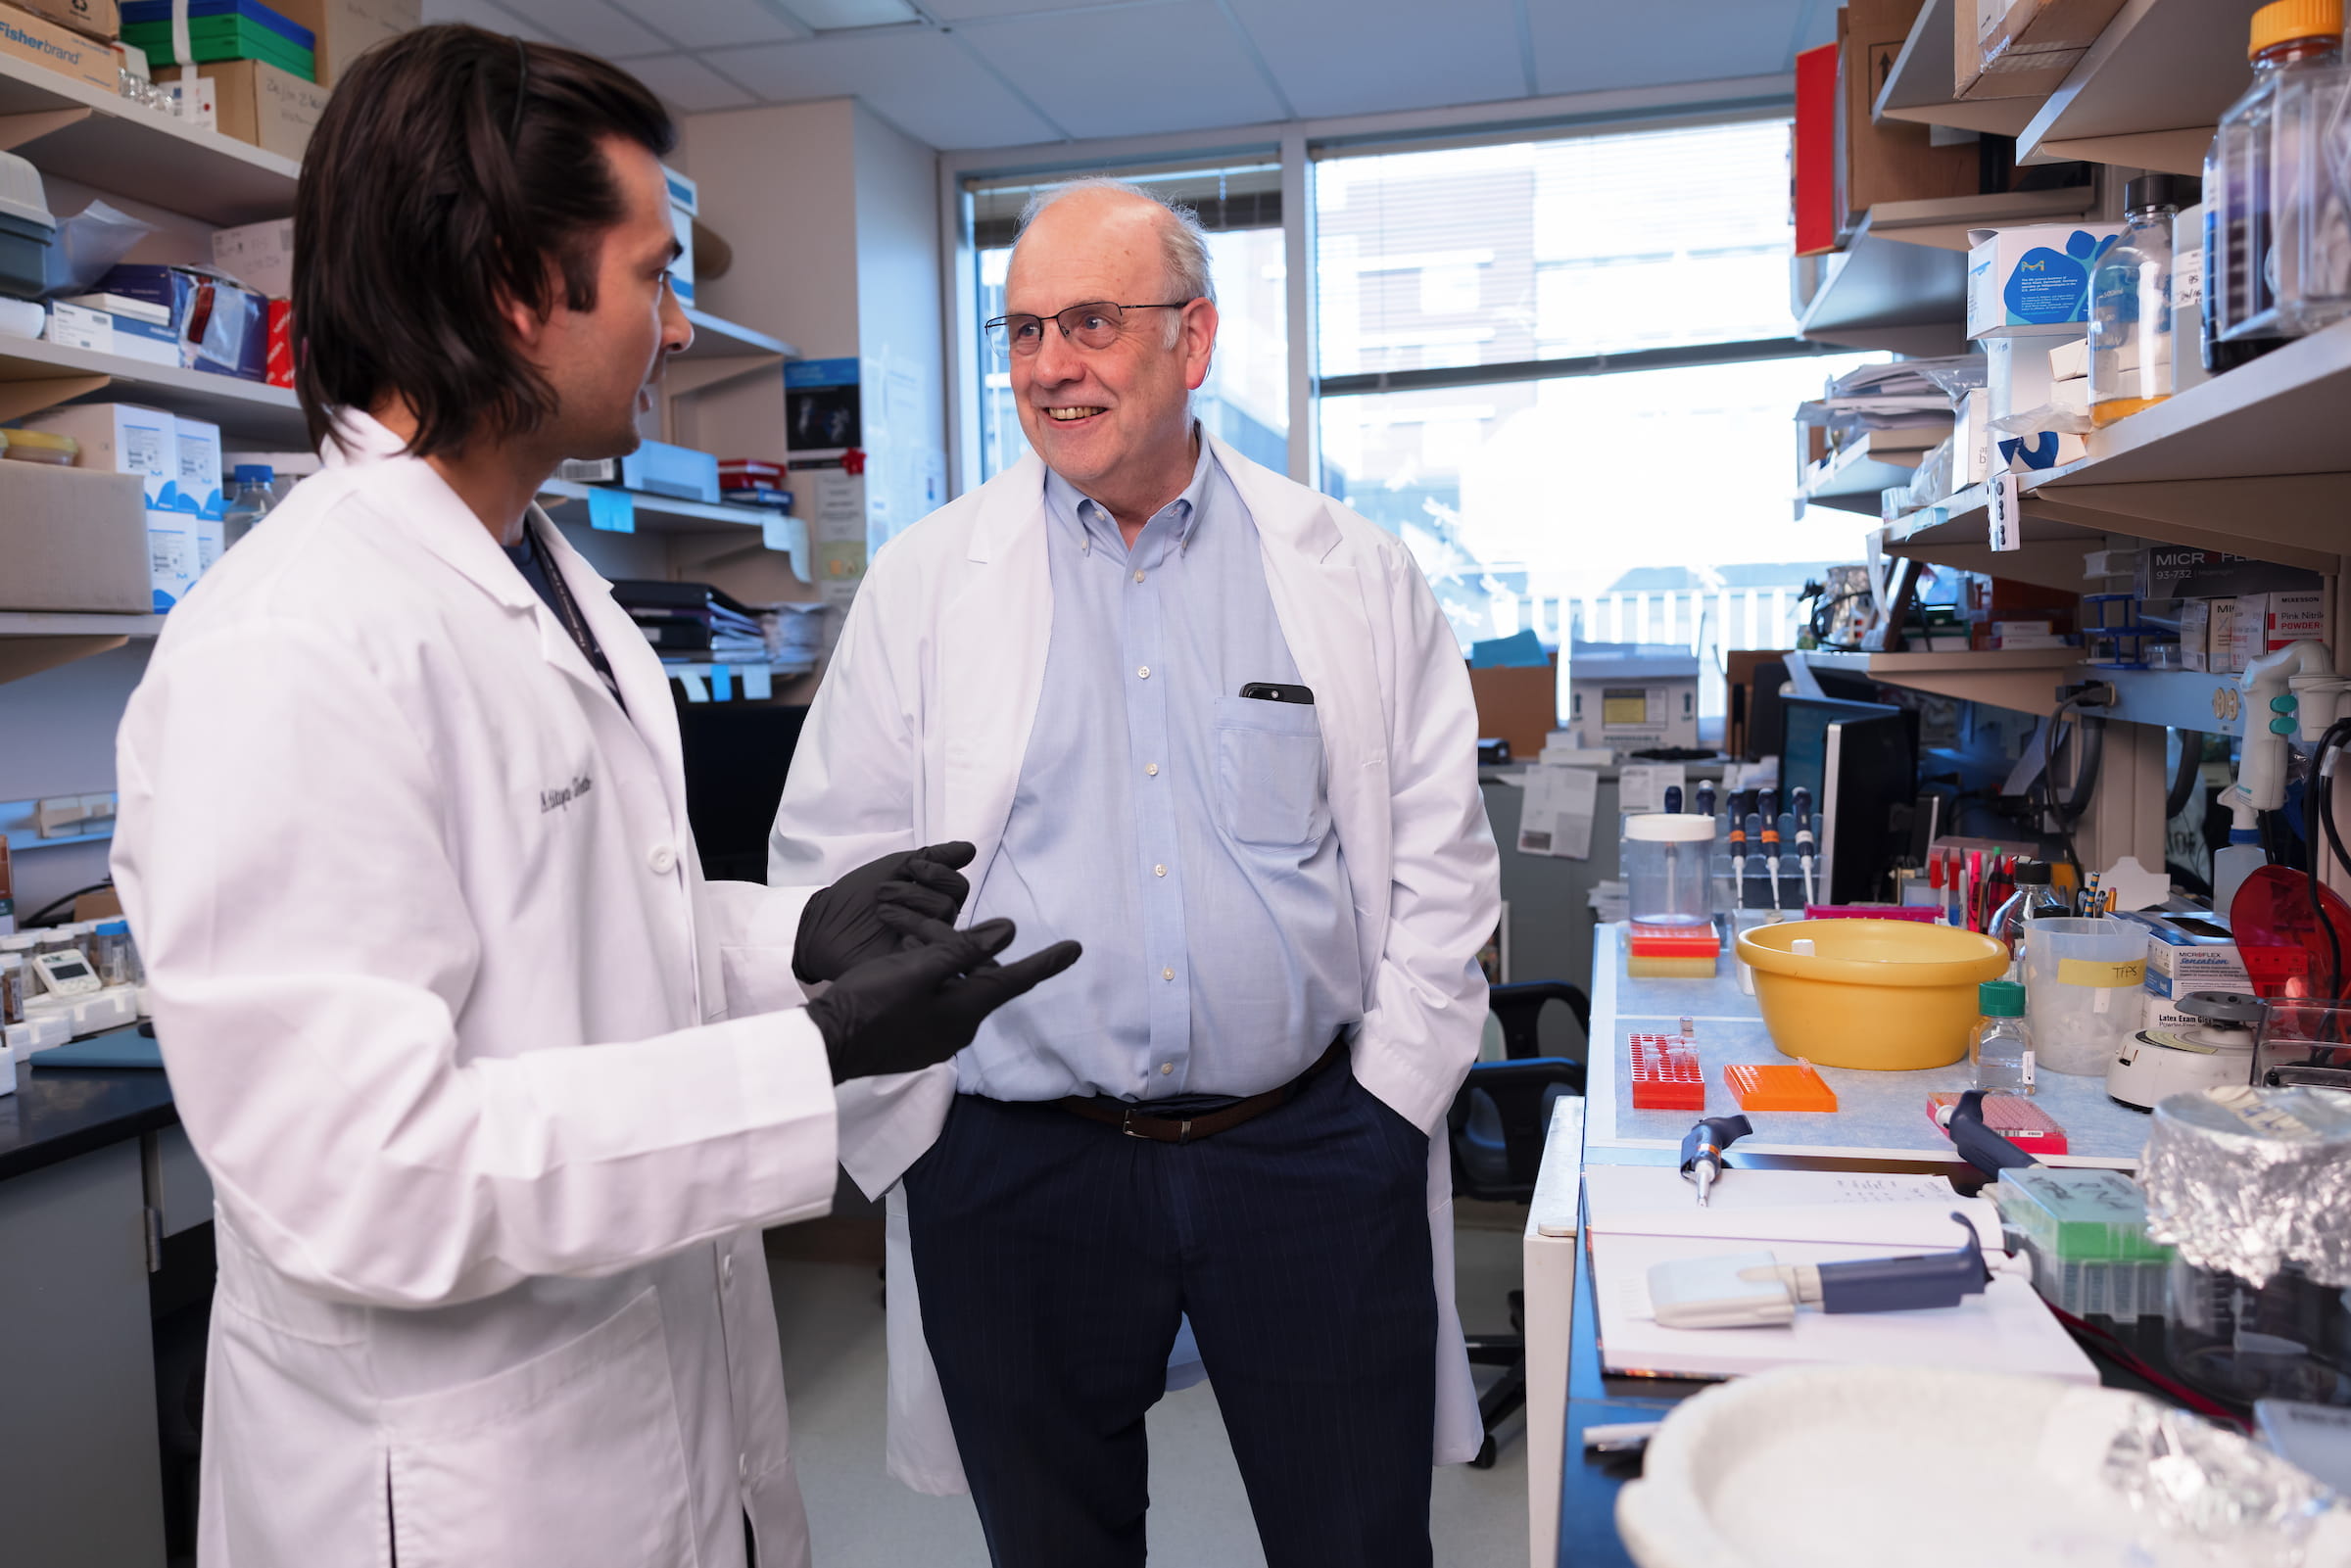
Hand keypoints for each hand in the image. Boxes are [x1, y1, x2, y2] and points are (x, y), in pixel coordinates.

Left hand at [792, 841, 975, 986]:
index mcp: (932, 900)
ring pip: (944, 913)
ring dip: (908, 902)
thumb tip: (970, 849)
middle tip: (885, 891)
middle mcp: (935, 922)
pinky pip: (934, 940)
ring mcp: (927, 942)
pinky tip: (888, 927)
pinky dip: (909, 926)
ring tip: (880, 910)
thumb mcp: (895, 868)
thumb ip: (932, 858)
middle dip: (919, 887)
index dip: (936, 871)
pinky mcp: (919, 962)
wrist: (825, 925)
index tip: (910, 869)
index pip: (958, 883)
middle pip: (955, 897)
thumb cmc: (855, 898)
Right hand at [805, 918, 1081, 1083]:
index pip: (1015, 980)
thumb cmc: (870, 1000)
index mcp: (966, 1011)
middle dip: (970, 957)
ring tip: (913, 950)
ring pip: (956, 994)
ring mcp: (938, 1042)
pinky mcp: (917, 1045)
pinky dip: (931, 987)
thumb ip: (963, 949)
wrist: (827, 1044)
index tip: (1076, 948)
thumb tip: (1008, 932)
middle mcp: (959, 1032)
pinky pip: (937, 1008)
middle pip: (980, 984)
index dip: (1046, 962)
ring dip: (945, 970)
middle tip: (939, 937)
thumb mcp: (917, 966)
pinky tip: (906, 975)